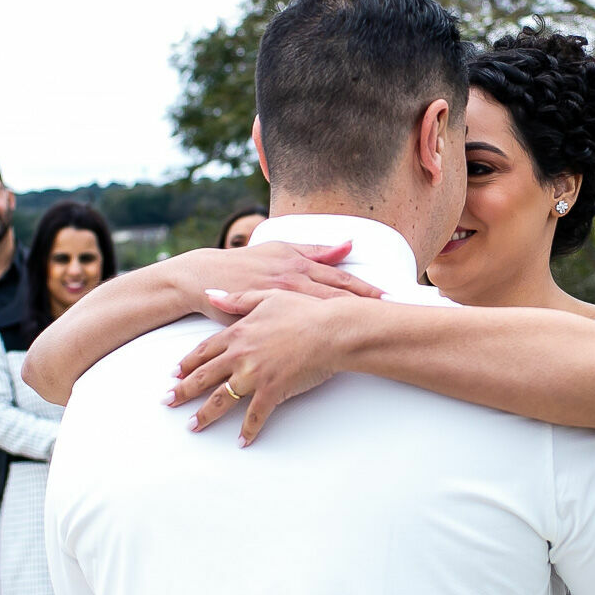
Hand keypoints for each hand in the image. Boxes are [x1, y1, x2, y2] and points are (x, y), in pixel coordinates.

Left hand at [166, 290, 356, 445]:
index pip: (205, 351)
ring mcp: (254, 375)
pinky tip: (242, 441)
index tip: (175, 373)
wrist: (330, 330)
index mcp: (239, 333)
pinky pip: (256, 416)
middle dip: (183, 391)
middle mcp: (240, 356)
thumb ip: (237, 299)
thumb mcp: (268, 296)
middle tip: (168, 401)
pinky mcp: (272, 391)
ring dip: (204, 415)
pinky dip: (248, 430)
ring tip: (192, 425)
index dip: (188, 363)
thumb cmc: (305, 311)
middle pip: (204, 377)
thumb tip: (211, 294)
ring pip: (221, 399)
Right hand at [186, 242, 383, 321]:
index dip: (366, 290)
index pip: (340, 281)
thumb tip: (349, 245)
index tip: (389, 298)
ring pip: (315, 314)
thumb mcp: (281, 250)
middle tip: (388, 317)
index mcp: (299, 267)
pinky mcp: (262, 318)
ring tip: (365, 334)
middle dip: (362, 308)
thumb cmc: (248, 264)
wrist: (205, 279)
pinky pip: (289, 329)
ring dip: (341, 324)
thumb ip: (316, 251)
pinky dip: (308, 338)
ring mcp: (277, 301)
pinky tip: (324, 350)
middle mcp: (291, 282)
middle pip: (334, 298)